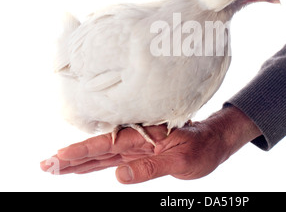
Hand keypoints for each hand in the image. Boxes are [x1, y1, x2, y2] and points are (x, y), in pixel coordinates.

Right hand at [40, 106, 261, 183]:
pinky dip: (96, 164)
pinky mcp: (140, 154)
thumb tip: (118, 177)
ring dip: (80, 161)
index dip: (81, 151)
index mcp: (144, 137)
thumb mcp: (180, 160)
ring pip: (103, 155)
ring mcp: (137, 147)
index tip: (58, 157)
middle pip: (98, 149)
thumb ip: (150, 168)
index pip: (106, 145)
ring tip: (56, 166)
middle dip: (72, 156)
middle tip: (45, 164)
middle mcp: (137, 140)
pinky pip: (114, 159)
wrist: (213, 142)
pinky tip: (83, 167)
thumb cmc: (200, 148)